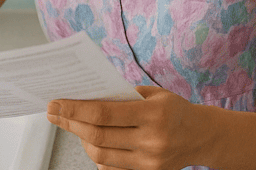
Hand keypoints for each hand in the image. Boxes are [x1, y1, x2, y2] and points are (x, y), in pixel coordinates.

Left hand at [47, 86, 204, 169]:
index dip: (75, 108)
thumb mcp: (152, 94)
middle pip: (98, 136)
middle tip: (54, 113)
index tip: (55, 103)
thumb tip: (84, 97)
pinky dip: (97, 155)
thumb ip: (121, 97)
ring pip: (101, 155)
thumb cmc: (173, 109)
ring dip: (81, 139)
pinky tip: (91, 142)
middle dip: (70, 123)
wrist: (201, 136)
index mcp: (154, 114)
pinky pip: (112, 168)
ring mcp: (149, 161)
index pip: (104, 113)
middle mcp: (152, 140)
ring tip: (73, 125)